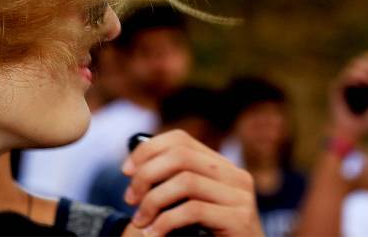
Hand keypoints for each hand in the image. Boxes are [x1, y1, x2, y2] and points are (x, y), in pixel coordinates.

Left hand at [121, 129, 261, 236]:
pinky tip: (154, 233)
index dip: (148, 150)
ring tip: (140, 221)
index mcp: (220, 165)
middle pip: (180, 156)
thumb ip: (171, 182)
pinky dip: (166, 221)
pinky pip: (195, 210)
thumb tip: (132, 167)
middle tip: (130, 199)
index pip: (180, 140)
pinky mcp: (241, 219)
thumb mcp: (187, 202)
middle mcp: (234, 175)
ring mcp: (241, 196)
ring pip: (186, 182)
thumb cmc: (207, 235)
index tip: (126, 171)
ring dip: (153, 201)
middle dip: (146, 175)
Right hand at [329, 51, 367, 141]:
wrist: (352, 131)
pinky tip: (364, 82)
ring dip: (365, 69)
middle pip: (363, 59)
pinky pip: (346, 77)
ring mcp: (345, 81)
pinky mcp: (337, 87)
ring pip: (354, 66)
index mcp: (367, 78)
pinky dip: (356, 77)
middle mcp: (355, 77)